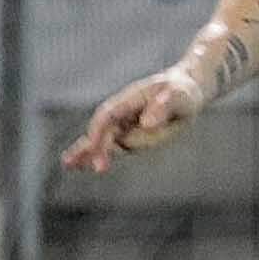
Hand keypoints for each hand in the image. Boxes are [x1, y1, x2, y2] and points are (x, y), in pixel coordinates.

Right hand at [64, 65, 204, 173]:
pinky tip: (78, 164)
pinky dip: (95, 154)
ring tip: (71, 164)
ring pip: (104, 142)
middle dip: (98, 148)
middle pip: (103, 131)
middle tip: (99, 168)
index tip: (95, 145)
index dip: (99, 130)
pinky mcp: (129, 136)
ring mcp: (124, 125)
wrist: (188, 91)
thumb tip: (147, 122)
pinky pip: (109, 147)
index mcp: (129, 100)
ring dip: (90, 153)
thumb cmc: (183, 92)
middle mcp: (122, 113)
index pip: (107, 116)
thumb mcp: (180, 96)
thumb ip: (165, 105)